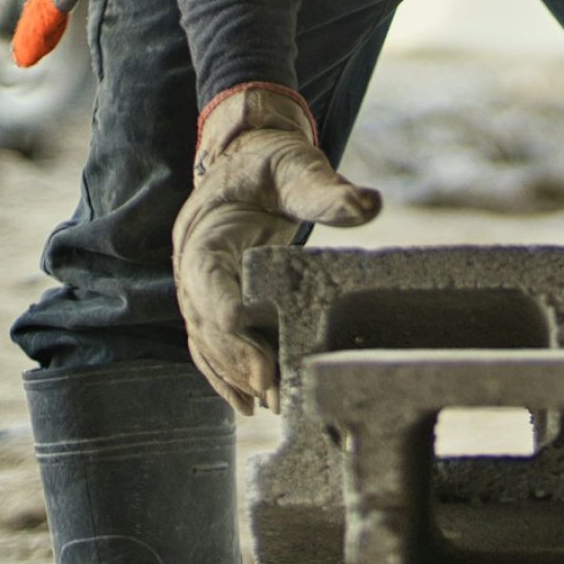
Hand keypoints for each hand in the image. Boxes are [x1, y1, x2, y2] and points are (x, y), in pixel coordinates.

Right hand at [172, 84, 380, 413]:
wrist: (248, 159)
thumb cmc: (274, 162)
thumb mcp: (299, 168)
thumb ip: (328, 192)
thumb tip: (371, 203)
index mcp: (207, 230)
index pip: (207, 278)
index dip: (226, 313)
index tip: (251, 344)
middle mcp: (193, 261)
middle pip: (204, 320)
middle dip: (236, 358)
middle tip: (272, 390)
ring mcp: (197, 284)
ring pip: (205, 338)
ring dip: (233, 375)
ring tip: (270, 404)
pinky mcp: (211, 298)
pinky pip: (209, 342)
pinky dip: (225, 374)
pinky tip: (249, 405)